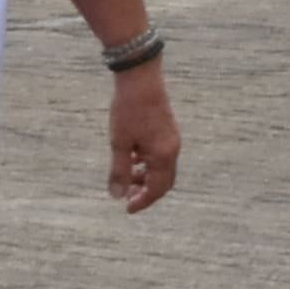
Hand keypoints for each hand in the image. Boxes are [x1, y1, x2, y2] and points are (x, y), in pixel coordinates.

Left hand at [105, 62, 180, 212]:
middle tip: (127, 198)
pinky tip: (131, 159)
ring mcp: (171, 139)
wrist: (140, 79)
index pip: (157, 189)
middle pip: (163, 181)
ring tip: (126, 179)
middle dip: (146, 192)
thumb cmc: (128, 110)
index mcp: (163, 156)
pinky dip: (146, 163)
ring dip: (145, 177)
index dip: (142, 201)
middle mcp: (172, 150)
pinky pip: (160, 155)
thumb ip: (119, 170)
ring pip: (161, 168)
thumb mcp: (119, 143)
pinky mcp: (166, 130)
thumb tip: (117, 196)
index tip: (127, 209)